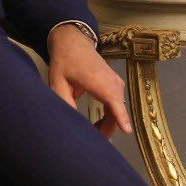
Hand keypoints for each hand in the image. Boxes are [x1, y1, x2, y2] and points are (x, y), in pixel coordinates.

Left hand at [46, 23, 131, 137]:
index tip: (127, 131)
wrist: (74, 44)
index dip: (121, 118)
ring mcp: (117, 84)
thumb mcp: (58, 83)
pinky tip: (98, 124)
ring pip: (117, 111)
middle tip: (92, 141)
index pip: (114, 102)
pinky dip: (110, 117)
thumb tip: (74, 122)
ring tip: (92, 133)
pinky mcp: (116, 86)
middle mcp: (113, 83)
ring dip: (108, 124)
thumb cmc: (65, 63)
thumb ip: (65, 102)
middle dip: (107, 129)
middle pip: (117, 112)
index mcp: (99, 82)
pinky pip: (116, 106)